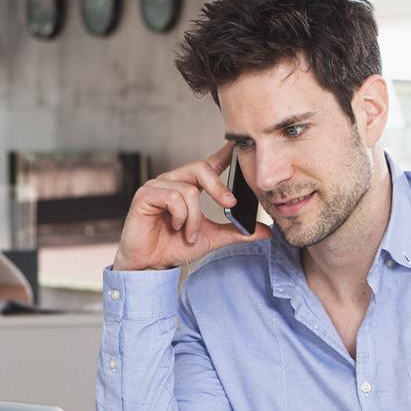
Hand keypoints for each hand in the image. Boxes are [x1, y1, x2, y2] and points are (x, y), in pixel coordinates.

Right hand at [113, 143, 270, 270]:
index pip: (209, 164)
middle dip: (219, 188)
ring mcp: (158, 186)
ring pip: (189, 190)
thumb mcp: (213, 239)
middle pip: (200, 168)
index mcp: (190, 187)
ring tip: (190, 233)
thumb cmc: (175, 246)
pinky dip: (179, 216)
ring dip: (194, 218)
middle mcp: (174, 181)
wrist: (151, 264)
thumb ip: (237, 232)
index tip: (237, 146)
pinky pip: (172, 197)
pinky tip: (174, 227)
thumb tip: (266, 232)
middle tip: (229, 205)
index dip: (224, 153)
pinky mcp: (145, 195)